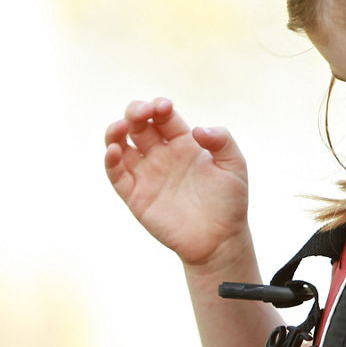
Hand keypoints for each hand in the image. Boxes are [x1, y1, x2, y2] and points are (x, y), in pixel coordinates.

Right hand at [104, 97, 250, 266]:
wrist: (220, 240)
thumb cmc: (230, 202)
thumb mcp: (235, 165)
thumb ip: (222, 141)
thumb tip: (198, 130)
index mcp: (183, 143)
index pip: (163, 116)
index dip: (159, 107)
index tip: (164, 107)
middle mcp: (161, 155)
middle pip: (138, 124)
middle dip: (136, 112)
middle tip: (143, 112)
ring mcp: (146, 174)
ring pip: (120, 145)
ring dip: (116, 131)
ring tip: (121, 126)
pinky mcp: (135, 196)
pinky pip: (116, 175)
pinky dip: (110, 161)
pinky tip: (115, 151)